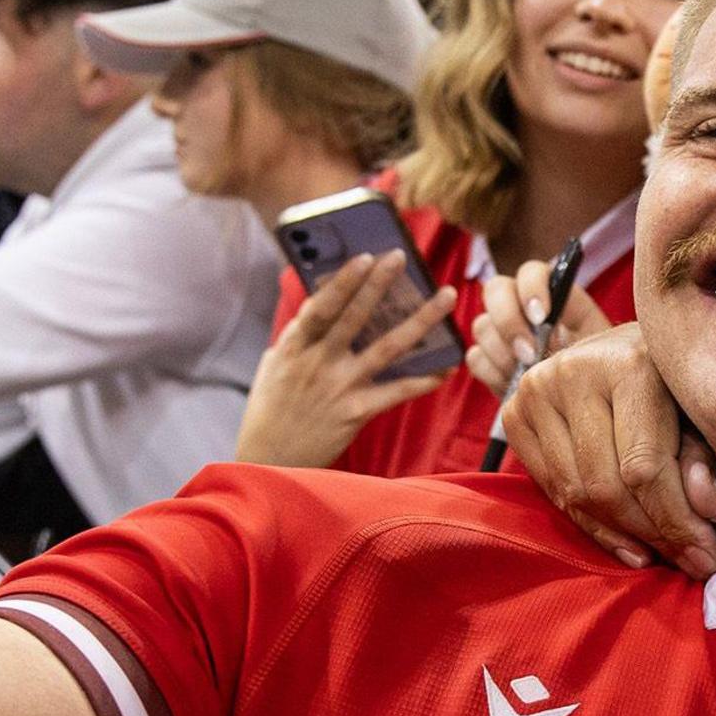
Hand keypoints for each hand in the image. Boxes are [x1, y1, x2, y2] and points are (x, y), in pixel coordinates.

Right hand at [235, 254, 448, 467]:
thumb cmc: (271, 407)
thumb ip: (300, 336)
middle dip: (378, 284)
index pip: (321, 306)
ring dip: (419, 321)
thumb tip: (326, 301)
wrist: (268, 458)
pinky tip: (447, 367)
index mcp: (294, 346)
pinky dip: (423, 380)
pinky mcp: (357, 412)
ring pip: (386, 348)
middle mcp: (318, 362)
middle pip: (354, 317)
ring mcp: (340, 386)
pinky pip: (397, 391)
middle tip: (400, 256)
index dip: (343, 281)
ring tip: (444, 297)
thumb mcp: (275, 364)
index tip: (364, 256)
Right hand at [465, 258, 615, 395]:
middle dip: (508, 322)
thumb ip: (580, 332)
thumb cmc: (598, 367)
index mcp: (552, 292)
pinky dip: (493, 373)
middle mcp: (521, 303)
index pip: (531, 271)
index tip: (542, 317)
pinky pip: (475, 357)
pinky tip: (514, 385)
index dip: (531, 289)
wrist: (584, 400)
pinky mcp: (487, 358)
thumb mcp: (600, 346)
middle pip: (495, 289)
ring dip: (502, 353)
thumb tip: (555, 333)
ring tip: (526, 376)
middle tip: (528, 354)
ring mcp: (500, 329)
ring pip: (482, 326)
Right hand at [498, 321, 715, 573]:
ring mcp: (536, 391)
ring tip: (659, 555)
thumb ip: (701, 459)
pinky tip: (625, 541)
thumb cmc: (673, 379)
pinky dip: (589, 523)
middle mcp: (573, 372)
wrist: (622, 345)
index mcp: (628, 364)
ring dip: (622, 535)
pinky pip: (552, 488)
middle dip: (652, 534)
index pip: (644, 468)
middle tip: (689, 562)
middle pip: (605, 485)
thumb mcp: (698, 412)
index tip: (706, 557)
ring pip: (576, 493)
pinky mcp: (514, 412)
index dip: (676, 523)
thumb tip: (704, 510)